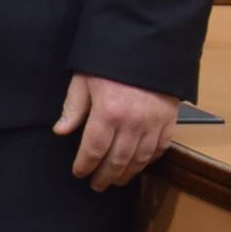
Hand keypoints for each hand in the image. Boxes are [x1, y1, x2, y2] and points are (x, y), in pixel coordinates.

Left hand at [55, 73, 179, 191]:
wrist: (147, 46)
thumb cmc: (109, 61)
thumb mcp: (84, 79)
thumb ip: (73, 107)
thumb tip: (61, 131)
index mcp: (107, 113)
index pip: (93, 149)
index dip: (85, 165)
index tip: (79, 173)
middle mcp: (132, 123)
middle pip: (117, 159)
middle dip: (105, 175)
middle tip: (97, 185)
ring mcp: (153, 123)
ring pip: (139, 158)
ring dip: (127, 173)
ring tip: (116, 181)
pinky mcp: (169, 120)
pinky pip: (160, 148)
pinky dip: (149, 160)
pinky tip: (139, 165)